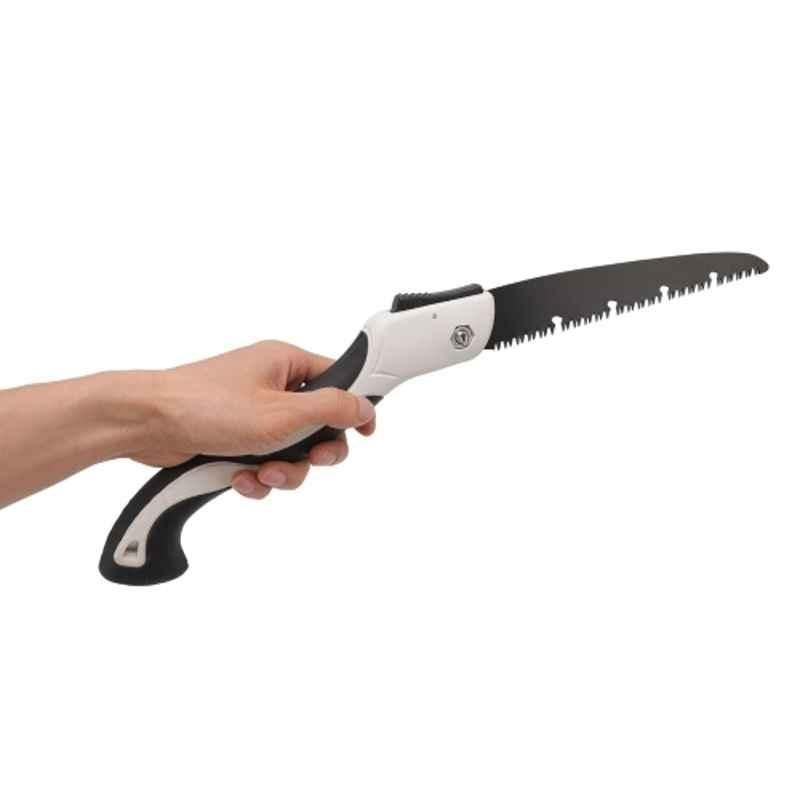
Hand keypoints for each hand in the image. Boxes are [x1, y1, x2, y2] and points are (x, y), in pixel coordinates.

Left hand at [133, 341, 375, 499]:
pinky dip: (256, 476)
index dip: (353, 409)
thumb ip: (330, 410)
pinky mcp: (234, 439)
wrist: (144, 424)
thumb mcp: (281, 413)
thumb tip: (364, 407)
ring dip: (282, 470)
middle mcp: (271, 386)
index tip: (366, 433)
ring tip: (261, 474)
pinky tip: (239, 478)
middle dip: (312, 452)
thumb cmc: (203, 405)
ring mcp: (252, 414)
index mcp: (286, 364)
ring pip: (291, 451)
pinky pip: (263, 462)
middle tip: (309, 459)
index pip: (338, 381)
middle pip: (318, 425)